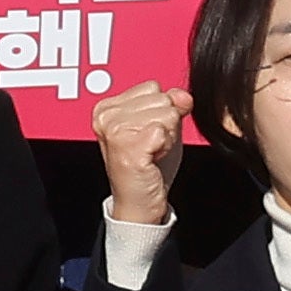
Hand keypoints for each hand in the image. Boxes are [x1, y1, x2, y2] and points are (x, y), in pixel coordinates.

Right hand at [93, 79, 187, 226]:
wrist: (140, 204)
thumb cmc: (148, 167)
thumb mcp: (161, 127)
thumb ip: (172, 103)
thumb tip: (183, 95)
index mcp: (108, 107)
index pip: (152, 87)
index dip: (160, 110)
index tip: (148, 133)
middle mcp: (106, 116)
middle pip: (160, 98)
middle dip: (165, 123)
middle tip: (151, 145)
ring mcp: (114, 131)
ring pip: (166, 113)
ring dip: (167, 136)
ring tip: (152, 151)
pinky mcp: (127, 147)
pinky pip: (164, 131)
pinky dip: (166, 146)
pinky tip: (153, 158)